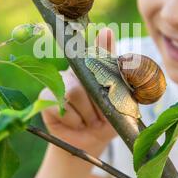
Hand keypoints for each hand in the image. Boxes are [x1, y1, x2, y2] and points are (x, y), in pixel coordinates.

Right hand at [39, 28, 117, 154]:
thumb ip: (122, 84)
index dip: (102, 43)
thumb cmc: (106, 122)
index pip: (99, 54)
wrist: (88, 145)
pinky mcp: (45, 97)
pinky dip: (72, 119)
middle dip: (97, 102)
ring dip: (86, 114)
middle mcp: (76, 72)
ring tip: (88, 121)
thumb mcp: (119, 105)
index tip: (107, 32)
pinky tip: (74, 124)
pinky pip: (60, 105)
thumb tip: (132, 63)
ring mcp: (59, 82)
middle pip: (87, 76)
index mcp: (95, 71)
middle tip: (101, 116)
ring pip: (74, 91)